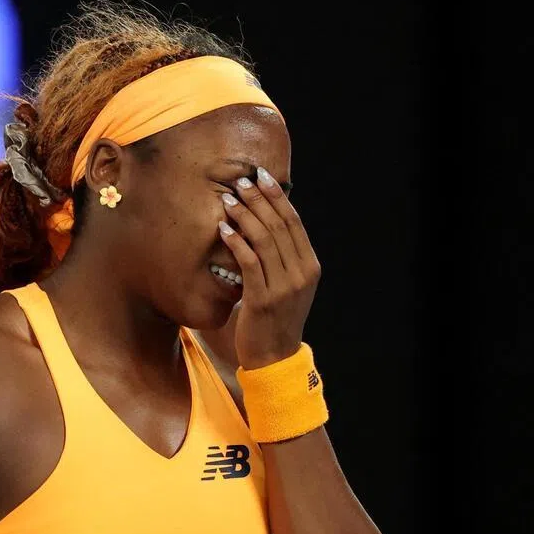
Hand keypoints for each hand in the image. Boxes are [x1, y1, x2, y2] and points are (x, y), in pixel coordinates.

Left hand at [218, 167, 320, 368]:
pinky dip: (236, 242)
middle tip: (240, 181)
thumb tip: (266, 223)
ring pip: (264, 240)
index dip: (277, 197)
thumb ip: (283, 258)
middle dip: (259, 199)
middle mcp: (301, 273)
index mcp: (310, 266)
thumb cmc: (275, 318)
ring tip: (228, 199)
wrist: (274, 357)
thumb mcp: (288, 285)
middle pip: (279, 225)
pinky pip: (249, 262)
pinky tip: (223, 229)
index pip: (293, 222)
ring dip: (244, 215)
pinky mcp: (263, 299)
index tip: (261, 177)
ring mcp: (284, 287)